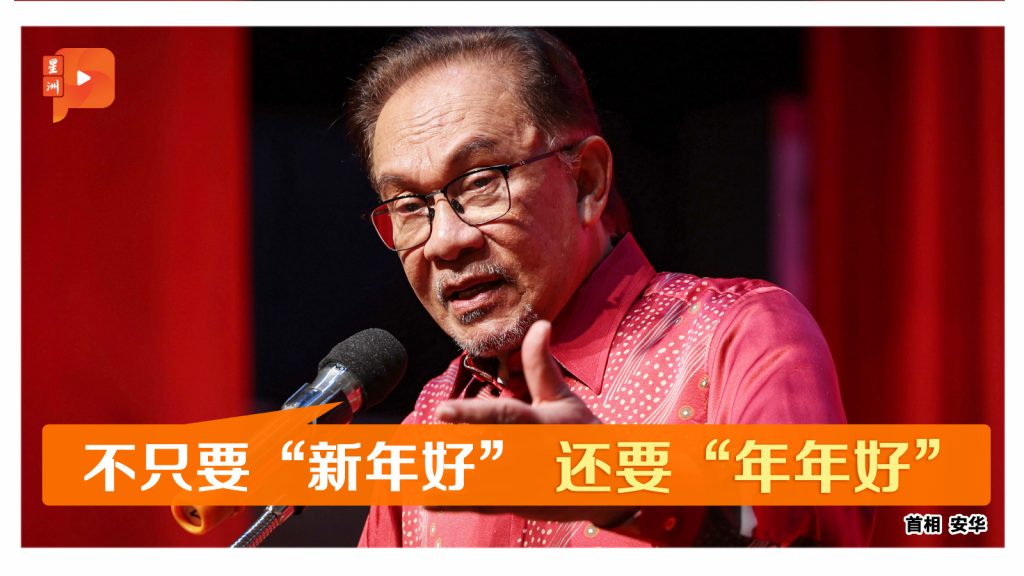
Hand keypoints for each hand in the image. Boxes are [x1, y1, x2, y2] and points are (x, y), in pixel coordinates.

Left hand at [431, 320, 634, 525]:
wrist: (609, 485)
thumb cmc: (584, 434)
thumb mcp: (563, 398)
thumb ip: (541, 365)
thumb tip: (539, 324)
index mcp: (540, 425)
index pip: (503, 417)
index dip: (472, 414)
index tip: (442, 411)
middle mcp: (530, 456)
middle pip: (481, 455)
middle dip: (448, 451)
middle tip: (412, 449)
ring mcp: (524, 483)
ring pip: (478, 482)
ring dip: (445, 478)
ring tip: (412, 474)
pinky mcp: (518, 501)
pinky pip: (481, 502)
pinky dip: (454, 501)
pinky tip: (426, 498)